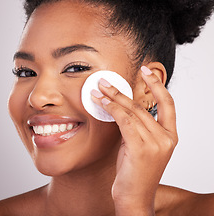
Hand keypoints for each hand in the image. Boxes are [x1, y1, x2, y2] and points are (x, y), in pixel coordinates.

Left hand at [91, 66, 177, 215]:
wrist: (134, 197)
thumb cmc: (135, 171)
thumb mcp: (140, 144)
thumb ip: (136, 125)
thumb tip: (121, 104)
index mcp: (170, 135)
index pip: (168, 103)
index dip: (157, 85)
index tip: (146, 71)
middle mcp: (167, 138)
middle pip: (143, 106)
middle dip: (122, 90)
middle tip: (106, 81)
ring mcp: (156, 143)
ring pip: (132, 112)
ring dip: (113, 98)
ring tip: (98, 89)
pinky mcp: (142, 149)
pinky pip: (125, 121)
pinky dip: (112, 109)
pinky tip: (101, 102)